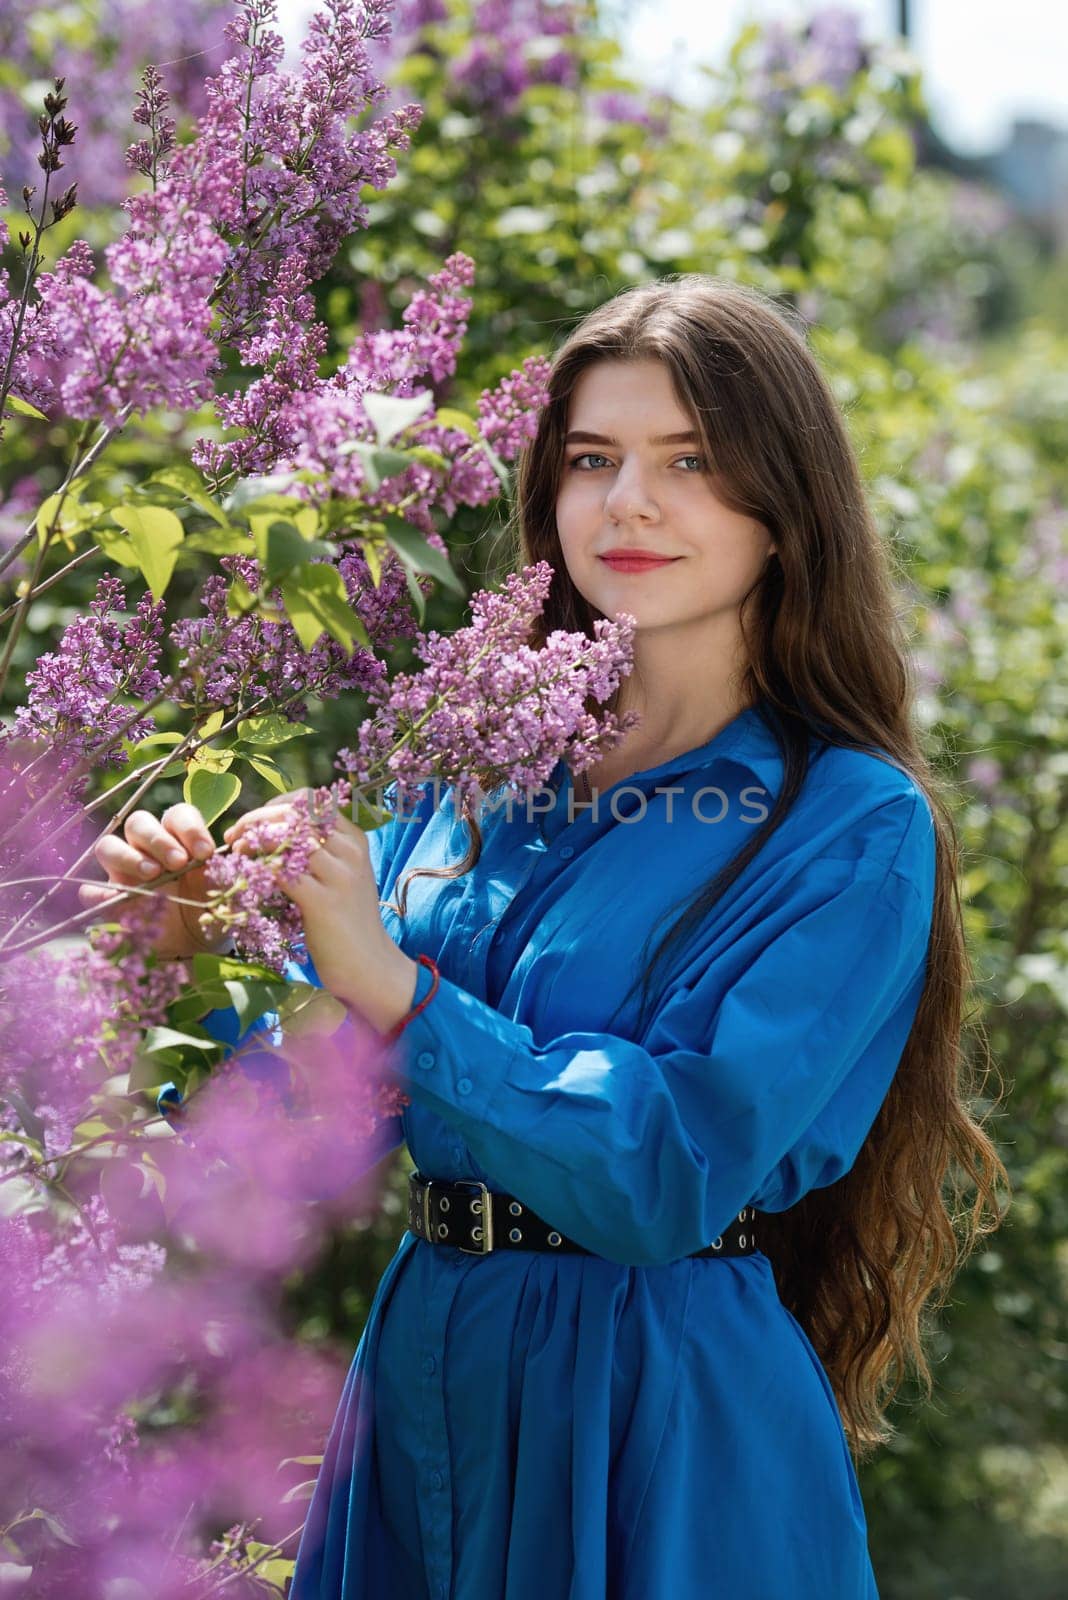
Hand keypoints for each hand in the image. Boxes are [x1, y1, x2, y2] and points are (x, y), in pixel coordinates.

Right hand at [79, 803, 227, 959]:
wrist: (195, 944)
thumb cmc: (209, 909)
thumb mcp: (223, 892)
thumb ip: (222, 874)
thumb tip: (219, 859)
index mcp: (178, 839)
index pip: (177, 815)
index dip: (189, 828)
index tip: (205, 853)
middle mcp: (146, 850)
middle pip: (137, 823)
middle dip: (158, 839)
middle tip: (179, 862)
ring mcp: (123, 873)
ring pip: (108, 846)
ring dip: (129, 856)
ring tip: (153, 874)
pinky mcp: (108, 901)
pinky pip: (90, 890)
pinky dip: (101, 893)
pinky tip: (120, 900)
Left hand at [223, 795, 419, 1032]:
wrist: (370, 965)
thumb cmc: (347, 923)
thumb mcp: (341, 877)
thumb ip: (317, 853)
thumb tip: (271, 833)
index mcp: (355, 839)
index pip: (311, 801)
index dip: (276, 805)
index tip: (254, 821)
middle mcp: (350, 851)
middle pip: (295, 814)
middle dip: (256, 820)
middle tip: (234, 836)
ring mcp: (339, 876)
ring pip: (287, 838)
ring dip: (253, 841)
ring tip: (236, 853)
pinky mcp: (323, 902)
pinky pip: (281, 872)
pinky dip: (258, 869)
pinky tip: (246, 877)